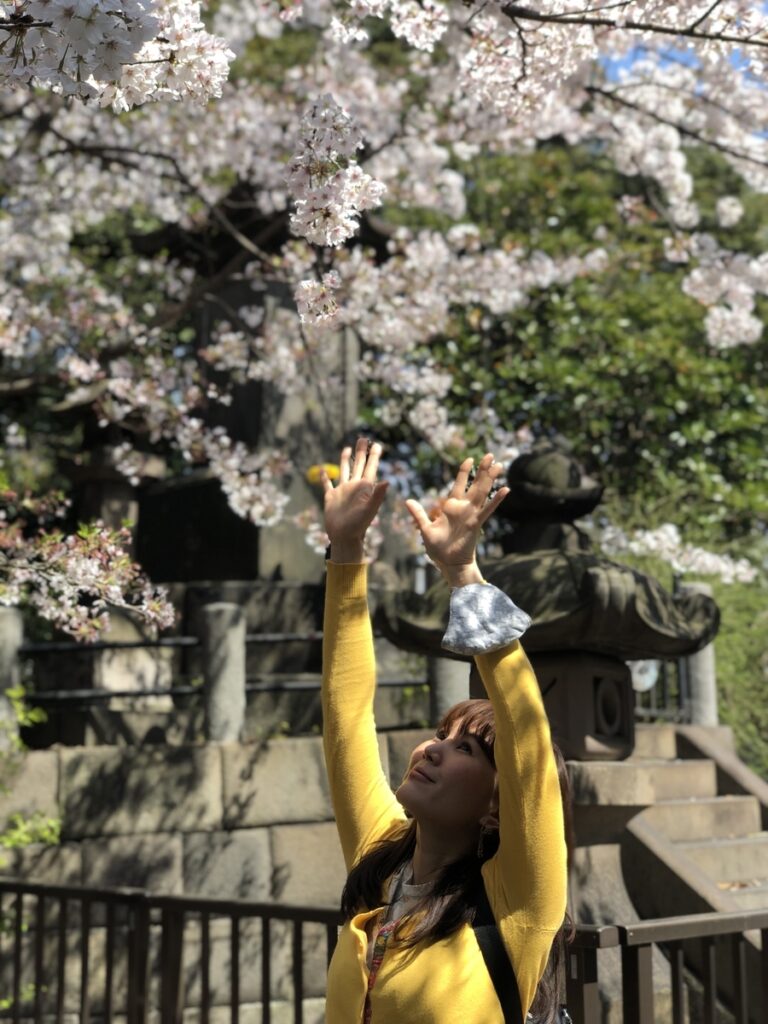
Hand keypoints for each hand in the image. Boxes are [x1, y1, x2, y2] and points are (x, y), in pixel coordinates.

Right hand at [322, 437, 388, 562]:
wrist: (344, 537)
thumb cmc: (358, 525)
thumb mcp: (369, 509)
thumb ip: (377, 495)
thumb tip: (387, 481)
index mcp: (364, 488)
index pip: (371, 467)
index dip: (374, 455)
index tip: (377, 443)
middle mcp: (354, 487)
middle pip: (358, 465)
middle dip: (361, 452)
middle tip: (363, 438)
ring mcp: (342, 491)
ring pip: (344, 471)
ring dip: (345, 459)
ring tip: (347, 447)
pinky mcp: (331, 497)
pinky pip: (328, 484)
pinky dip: (325, 477)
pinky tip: (323, 470)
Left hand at [405, 453, 508, 586]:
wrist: (448, 564)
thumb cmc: (438, 549)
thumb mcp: (425, 528)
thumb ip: (419, 514)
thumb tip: (408, 500)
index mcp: (451, 507)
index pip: (459, 484)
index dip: (464, 472)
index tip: (469, 459)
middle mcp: (463, 508)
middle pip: (474, 484)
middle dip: (482, 470)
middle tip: (490, 455)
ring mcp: (471, 515)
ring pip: (483, 492)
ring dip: (490, 479)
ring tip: (499, 465)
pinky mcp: (476, 523)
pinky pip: (488, 510)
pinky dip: (496, 500)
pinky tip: (506, 489)